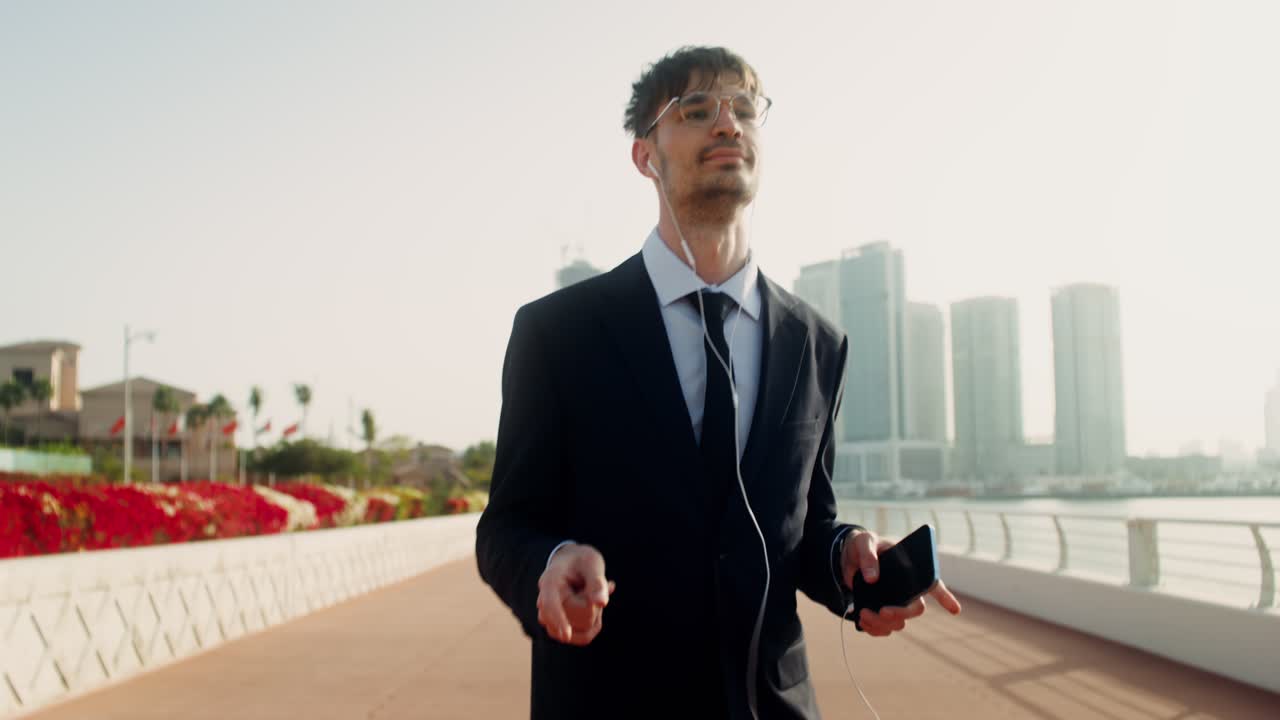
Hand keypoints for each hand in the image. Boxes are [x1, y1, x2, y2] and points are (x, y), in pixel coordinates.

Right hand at [536, 543, 615, 645]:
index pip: (550, 604)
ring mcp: (549, 617)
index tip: (566, 636)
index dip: (558, 619)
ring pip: (580, 631)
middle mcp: (544, 601)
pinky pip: (582, 637)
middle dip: (592, 607)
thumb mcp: (592, 564)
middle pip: (574, 619)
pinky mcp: (559, 628)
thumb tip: (602, 603)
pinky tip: (597, 608)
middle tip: (596, 586)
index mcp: (549, 582)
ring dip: (594, 616)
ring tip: (594, 596)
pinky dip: (595, 625)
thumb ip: (597, 583)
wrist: (573, 563)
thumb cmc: (582, 561)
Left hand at [840, 528, 962, 637]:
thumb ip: (869, 556)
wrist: (847, 556)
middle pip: (916, 609)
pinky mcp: (881, 611)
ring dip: (882, 623)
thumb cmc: (863, 545)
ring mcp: (895, 602)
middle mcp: (907, 589)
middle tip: (883, 611)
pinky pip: (884, 628)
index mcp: (910, 569)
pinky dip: (873, 629)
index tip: (955, 610)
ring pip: (899, 623)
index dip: (945, 597)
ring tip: (863, 613)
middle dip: (901, 613)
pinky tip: (863, 621)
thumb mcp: (864, 542)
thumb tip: (872, 578)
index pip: (933, 583)